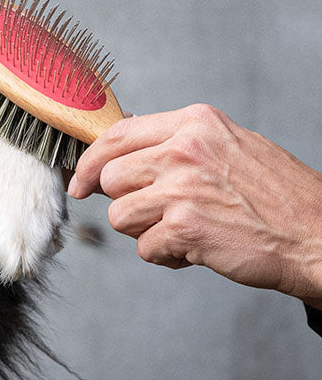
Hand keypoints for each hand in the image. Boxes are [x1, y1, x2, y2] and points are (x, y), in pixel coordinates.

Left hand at [68, 104, 321, 306]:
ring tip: (183, 231)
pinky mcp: (185, 227)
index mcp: (193, 123)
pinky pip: (144, 247)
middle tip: (154, 213)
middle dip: (126, 201)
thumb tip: (122, 150)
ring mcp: (182, 187)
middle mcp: (183, 149)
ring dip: (145, 231)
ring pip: (120, 215)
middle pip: (111, 177)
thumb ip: (176, 142)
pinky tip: (195, 249)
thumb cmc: (275, 195)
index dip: (90, 161)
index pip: (116, 135)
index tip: (82, 180)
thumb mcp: (226, 145)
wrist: (319, 236)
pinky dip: (165, 255)